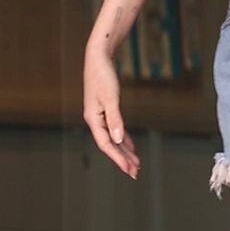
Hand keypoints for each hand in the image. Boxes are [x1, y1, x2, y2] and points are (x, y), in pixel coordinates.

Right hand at [83, 45, 139, 178]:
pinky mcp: (106, 109)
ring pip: (113, 138)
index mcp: (93, 119)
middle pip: (110, 144)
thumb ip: (115, 119)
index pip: (106, 144)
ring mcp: (100, 115)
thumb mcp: (111, 97)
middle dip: (123, 159)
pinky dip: (124, 138)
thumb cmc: (103, 75)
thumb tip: (118, 139)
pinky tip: (131, 146)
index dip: (118, 158)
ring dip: (124, 151)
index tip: (129, 169)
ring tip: (136, 164)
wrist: (98, 57)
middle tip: (136, 173)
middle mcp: (95, 120)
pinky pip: (115, 129)